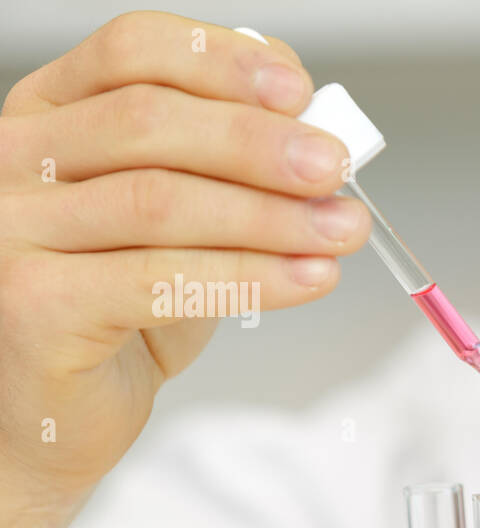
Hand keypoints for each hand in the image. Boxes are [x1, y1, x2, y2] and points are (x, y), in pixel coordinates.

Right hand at [0, 12, 369, 527]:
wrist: (52, 418)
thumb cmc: (116, 315)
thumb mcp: (178, 224)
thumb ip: (224, 169)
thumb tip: (311, 124)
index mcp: (47, 116)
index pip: (130, 52)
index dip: (222, 61)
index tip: (299, 89)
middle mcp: (14, 164)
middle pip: (149, 123)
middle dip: (260, 144)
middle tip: (336, 168)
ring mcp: (9, 235)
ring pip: (160, 202)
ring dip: (271, 216)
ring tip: (341, 230)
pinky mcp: (33, 308)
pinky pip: (160, 280)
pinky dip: (249, 278)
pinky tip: (308, 279)